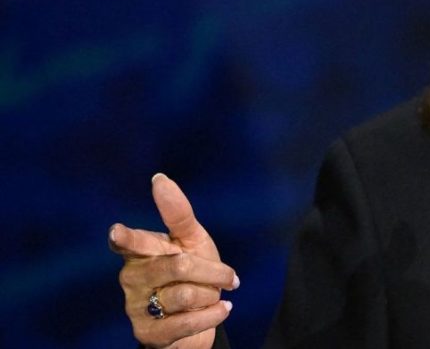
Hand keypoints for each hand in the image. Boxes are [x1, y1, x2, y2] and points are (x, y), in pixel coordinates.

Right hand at [109, 173, 239, 348]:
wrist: (201, 317)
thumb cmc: (194, 273)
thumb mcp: (192, 241)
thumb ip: (177, 214)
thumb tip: (160, 179)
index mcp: (141, 252)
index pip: (131, 242)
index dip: (127, 237)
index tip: (117, 232)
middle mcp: (132, 278)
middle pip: (177, 265)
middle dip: (212, 270)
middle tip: (228, 276)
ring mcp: (136, 307)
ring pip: (184, 293)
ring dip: (210, 294)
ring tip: (214, 295)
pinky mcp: (148, 334)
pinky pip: (186, 321)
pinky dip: (212, 314)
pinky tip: (222, 309)